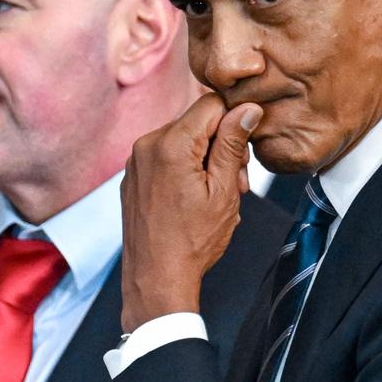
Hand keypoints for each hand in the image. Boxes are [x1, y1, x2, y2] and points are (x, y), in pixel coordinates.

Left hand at [120, 92, 261, 331]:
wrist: (156, 278)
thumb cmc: (192, 242)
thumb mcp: (223, 191)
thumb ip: (233, 144)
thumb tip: (247, 109)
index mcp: (170, 144)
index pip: (211, 103)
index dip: (235, 121)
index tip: (244, 150)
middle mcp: (147, 144)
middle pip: (197, 122)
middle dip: (221, 145)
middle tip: (235, 183)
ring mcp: (136, 161)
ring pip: (183, 140)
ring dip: (205, 159)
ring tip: (216, 196)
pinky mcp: (133, 176)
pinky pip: (166, 157)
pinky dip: (185, 170)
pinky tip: (194, 200)